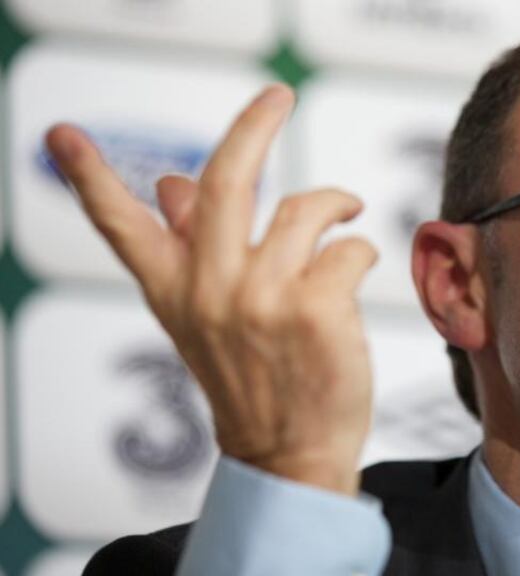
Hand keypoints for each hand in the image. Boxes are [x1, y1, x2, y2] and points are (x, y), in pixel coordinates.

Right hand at [45, 84, 377, 494]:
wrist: (291, 454)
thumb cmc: (255, 378)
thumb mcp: (208, 318)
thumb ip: (191, 249)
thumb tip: (171, 185)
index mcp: (174, 291)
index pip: (120, 226)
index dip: (90, 177)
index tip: (61, 135)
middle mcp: (211, 290)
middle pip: (227, 180)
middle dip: (254, 125)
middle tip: (277, 94)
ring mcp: (263, 299)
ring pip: (306, 209)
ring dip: (335, 204)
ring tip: (346, 213)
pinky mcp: (315, 310)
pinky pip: (349, 248)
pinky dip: (359, 252)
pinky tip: (354, 272)